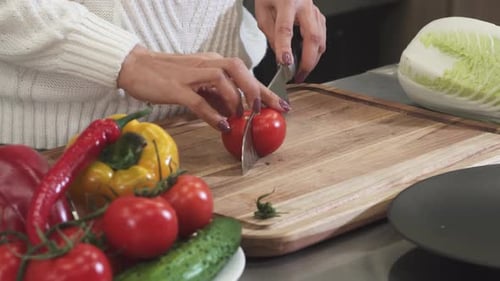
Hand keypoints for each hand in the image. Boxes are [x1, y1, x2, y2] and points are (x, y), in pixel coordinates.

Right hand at [117, 45, 290, 131]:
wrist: (135, 66)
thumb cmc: (167, 76)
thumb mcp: (198, 84)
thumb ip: (216, 95)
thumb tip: (234, 113)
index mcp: (213, 61)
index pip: (245, 73)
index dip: (265, 90)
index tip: (282, 105)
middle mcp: (206, 63)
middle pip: (239, 69)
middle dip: (255, 90)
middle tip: (261, 110)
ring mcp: (191, 74)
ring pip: (222, 80)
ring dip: (234, 100)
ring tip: (237, 117)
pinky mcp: (176, 88)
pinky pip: (199, 100)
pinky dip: (213, 114)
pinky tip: (221, 126)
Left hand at [254, 0, 326, 82]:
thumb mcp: (262, 11)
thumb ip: (270, 33)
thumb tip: (280, 54)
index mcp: (286, 1)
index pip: (285, 28)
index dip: (285, 47)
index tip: (285, 63)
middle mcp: (304, 5)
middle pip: (312, 37)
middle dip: (307, 61)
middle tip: (298, 76)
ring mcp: (314, 10)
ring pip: (321, 39)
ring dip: (313, 59)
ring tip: (301, 72)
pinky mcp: (319, 16)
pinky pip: (322, 36)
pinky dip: (316, 51)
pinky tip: (308, 58)